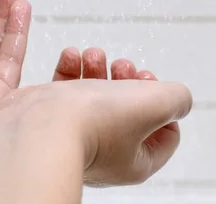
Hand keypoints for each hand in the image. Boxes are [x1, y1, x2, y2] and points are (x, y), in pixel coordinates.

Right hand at [0, 48, 191, 187]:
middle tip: (122, 66)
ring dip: (100, 68)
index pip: (165, 135)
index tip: (149, 83)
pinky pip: (67, 89)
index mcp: (136, 159)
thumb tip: (178, 98)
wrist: (37, 125)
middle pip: (130, 110)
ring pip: (97, 95)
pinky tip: (72, 56)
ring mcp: (76, 136)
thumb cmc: (94, 122)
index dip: (164, 103)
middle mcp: (107, 152)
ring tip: (93, 56)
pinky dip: (72, 68)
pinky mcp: (51, 118)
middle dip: (129, 79)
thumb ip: (177, 98)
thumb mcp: (156, 103)